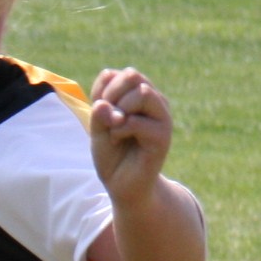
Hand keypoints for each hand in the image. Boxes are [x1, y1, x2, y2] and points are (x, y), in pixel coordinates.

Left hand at [88, 67, 174, 203]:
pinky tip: (118, 140)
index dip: (102, 88)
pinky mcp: (163, 136)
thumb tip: (104, 104)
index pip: (120, 74)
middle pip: (133, 75)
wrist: (123, 186)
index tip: (99, 108)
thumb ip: (99, 112)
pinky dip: (120, 129)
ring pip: (142, 92)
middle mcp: (155, 102)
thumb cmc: (112, 155)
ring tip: (114, 127)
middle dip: (111, 94)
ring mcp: (162, 117)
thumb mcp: (98, 130)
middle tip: (106, 116)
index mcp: (141, 95)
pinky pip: (137, 121)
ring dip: (119, 109)